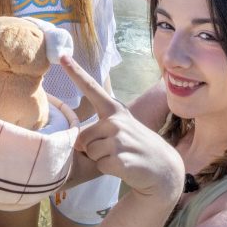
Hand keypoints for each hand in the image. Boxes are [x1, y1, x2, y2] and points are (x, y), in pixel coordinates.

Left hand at [61, 55, 183, 199]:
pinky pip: (99, 165)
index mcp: (114, 110)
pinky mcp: (120, 159)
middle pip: (82, 137)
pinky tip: (124, 166)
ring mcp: (119, 139)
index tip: (62, 56)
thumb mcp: (121, 128)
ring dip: (100, 159)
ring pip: (89, 152)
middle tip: (114, 150)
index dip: (75, 72)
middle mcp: (116, 120)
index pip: (91, 88)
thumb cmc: (136, 146)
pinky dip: (107, 170)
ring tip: (120, 157)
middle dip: (91, 149)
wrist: (163, 167)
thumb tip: (77, 143)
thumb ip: (99, 128)